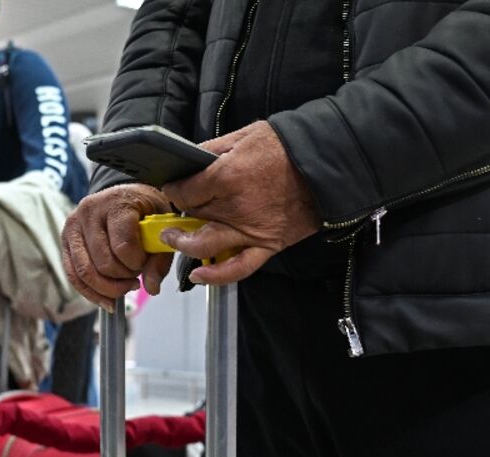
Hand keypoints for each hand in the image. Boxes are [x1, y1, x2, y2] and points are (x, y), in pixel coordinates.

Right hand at [61, 183, 174, 311]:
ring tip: (125, 286)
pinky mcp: (65, 241)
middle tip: (136, 274)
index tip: (145, 262)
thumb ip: (159, 257)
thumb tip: (151, 288)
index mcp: (115, 203)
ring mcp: (72, 227)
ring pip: (85, 272)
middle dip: (123, 277)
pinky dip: (91, 293)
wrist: (125, 197)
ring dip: (108, 288)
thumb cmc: (144, 210)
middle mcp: (88, 212)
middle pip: (103, 262)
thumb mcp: (161, 226)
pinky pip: (73, 275)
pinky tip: (108, 300)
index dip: (137, 263)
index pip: (123, 245)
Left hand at [159, 121, 321, 284]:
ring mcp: (250, 229)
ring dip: (184, 243)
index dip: (174, 189)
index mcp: (226, 177)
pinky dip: (216, 275)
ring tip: (174, 238)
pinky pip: (238, 268)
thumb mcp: (244, 135)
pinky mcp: (268, 244)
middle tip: (180, 206)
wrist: (329, 161)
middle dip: (181, 210)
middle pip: (192, 215)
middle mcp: (235, 207)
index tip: (174, 187)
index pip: (183, 192)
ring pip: (204, 245)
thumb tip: (187, 160)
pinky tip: (199, 275)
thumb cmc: (288, 146)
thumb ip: (211, 150)